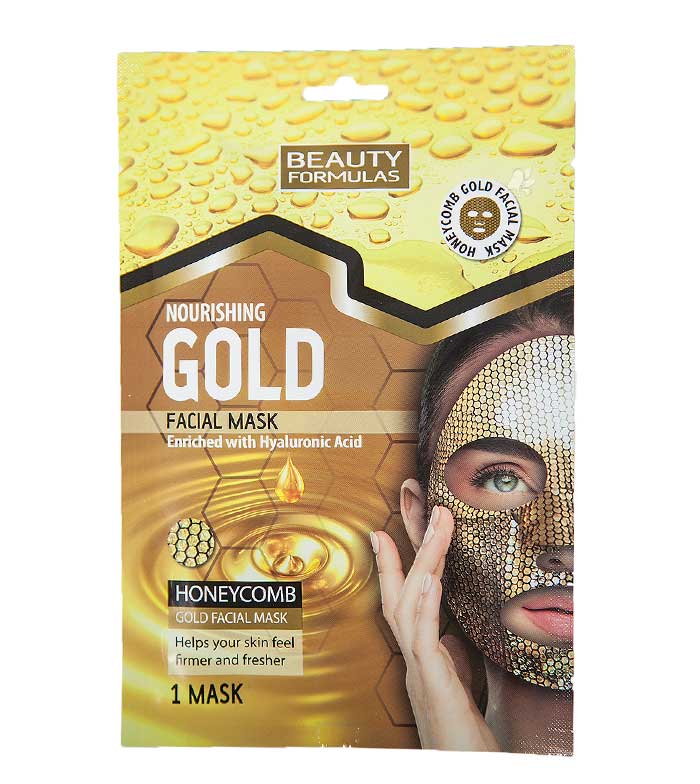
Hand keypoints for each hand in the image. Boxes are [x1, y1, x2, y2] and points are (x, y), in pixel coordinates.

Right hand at [372, 506, 499, 750]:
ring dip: (424, 562)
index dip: (392, 565)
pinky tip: (431, 579)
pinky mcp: (432, 685)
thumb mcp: (453, 690)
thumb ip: (447, 662)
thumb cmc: (458, 740)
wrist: (458, 770)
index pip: (401, 601)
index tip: (383, 532)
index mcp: (418, 656)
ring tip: (438, 525)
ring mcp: (418, 670)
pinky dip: (425, 605)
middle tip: (427, 507)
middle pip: (403, 592)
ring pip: (410, 606)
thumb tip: (448, 640)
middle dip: (414, 547)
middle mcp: (412, 659)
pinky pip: (423, 640)